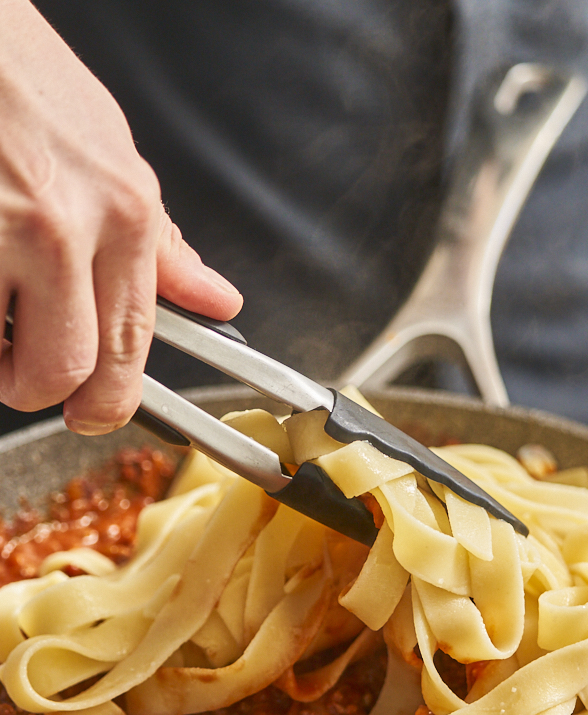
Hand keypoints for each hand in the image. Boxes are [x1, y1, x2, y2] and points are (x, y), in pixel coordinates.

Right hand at [0, 0, 241, 434]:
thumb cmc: (15, 75)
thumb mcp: (109, 150)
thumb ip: (160, 240)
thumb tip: (214, 298)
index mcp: (124, 212)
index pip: (132, 342)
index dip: (111, 399)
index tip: (94, 413)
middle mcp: (67, 226)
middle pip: (67, 372)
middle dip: (42, 390)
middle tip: (22, 372)